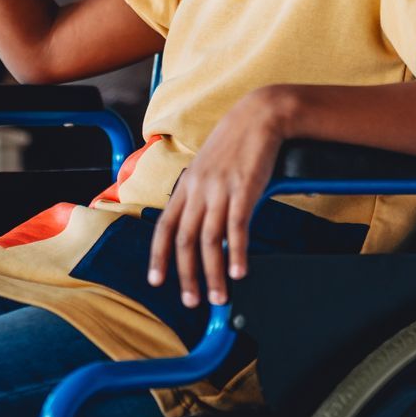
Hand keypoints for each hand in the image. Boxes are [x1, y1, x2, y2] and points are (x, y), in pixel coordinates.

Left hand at [148, 87, 288, 306]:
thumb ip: (201, 193)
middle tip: (192, 301)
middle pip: (184, 240)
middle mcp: (198, 190)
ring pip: (209, 240)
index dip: (158, 256)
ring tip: (218, 297)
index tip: (157, 281)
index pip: (164, 227)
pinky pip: (236, 228)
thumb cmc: (235, 142)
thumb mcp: (208, 166)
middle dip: (186, 275)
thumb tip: (199, 222)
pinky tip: (239, 272)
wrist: (258, 116)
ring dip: (212, 274)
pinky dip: (236, 253)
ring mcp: (219, 190)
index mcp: (186, 186)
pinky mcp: (243, 189)